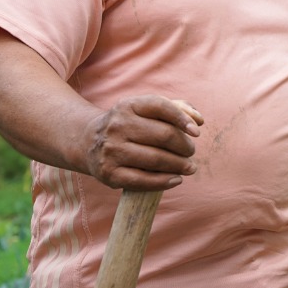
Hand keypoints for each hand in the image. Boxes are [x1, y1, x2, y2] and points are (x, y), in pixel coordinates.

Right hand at [82, 96, 202, 190]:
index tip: (197, 132)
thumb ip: (177, 109)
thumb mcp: (147, 109)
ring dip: (179, 165)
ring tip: (189, 167)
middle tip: (191, 152)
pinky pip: (142, 180)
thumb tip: (199, 121)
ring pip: (156, 159)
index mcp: (128, 105)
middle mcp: (117, 126)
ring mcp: (111, 150)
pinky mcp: (109, 173)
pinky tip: (176, 179)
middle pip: (164, 136)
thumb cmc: (130, 124)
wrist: (88, 141)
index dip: (182, 119)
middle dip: (185, 146)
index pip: (161, 106)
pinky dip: (164, 182)